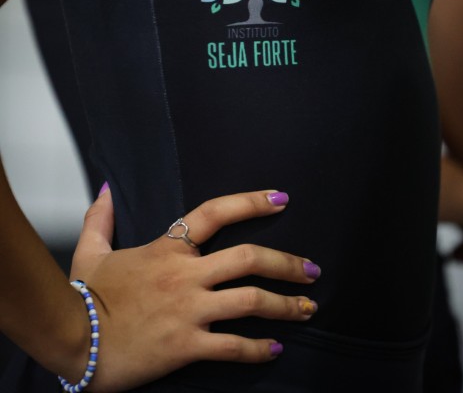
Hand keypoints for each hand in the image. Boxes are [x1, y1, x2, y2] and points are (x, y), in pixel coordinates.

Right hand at [65, 187, 319, 391]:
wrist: (74, 339)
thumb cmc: (85, 295)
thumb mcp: (90, 250)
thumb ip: (101, 217)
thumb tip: (106, 188)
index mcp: (168, 248)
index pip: (215, 213)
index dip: (252, 202)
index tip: (282, 198)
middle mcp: (185, 274)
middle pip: (249, 259)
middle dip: (287, 263)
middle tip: (313, 270)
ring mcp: (189, 310)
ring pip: (250, 302)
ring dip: (285, 305)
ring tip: (308, 308)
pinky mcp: (186, 346)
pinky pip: (233, 347)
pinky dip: (258, 349)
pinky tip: (275, 349)